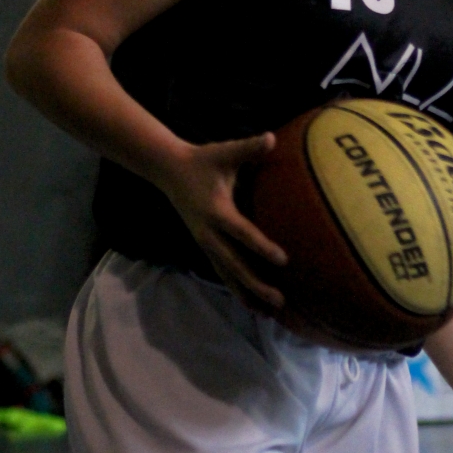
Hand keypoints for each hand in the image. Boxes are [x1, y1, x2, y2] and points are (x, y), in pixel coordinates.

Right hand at [159, 135, 286, 309]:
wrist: (168, 171)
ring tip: (269, 314)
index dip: (261, 247)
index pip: (242, 232)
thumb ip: (248, 148)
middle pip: (234, 265)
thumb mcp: (223, 152)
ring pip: (227, 275)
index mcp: (216, 211)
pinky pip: (222, 273)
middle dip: (256, 284)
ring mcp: (205, 243)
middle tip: (280, 300)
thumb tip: (272, 138)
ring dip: (247, 294)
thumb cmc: (202, 160)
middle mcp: (209, 233)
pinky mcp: (205, 248)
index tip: (284, 260)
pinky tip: (252, 305)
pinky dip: (237, 289)